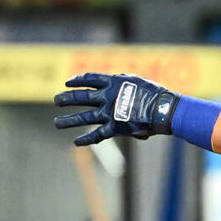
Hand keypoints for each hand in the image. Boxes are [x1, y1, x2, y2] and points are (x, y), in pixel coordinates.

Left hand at [54, 73, 179, 145]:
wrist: (164, 110)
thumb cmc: (155, 94)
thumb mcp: (138, 81)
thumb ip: (123, 81)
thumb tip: (114, 80)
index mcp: (114, 83)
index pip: (90, 79)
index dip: (77, 80)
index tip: (68, 83)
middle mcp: (108, 97)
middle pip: (81, 97)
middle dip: (67, 98)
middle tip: (57, 100)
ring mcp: (109, 113)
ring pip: (84, 117)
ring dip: (68, 120)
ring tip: (57, 122)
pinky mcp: (115, 128)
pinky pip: (97, 135)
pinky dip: (86, 139)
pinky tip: (76, 142)